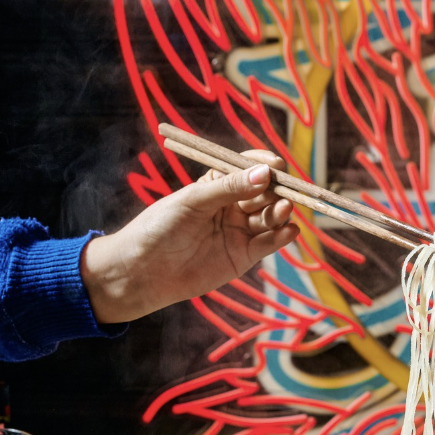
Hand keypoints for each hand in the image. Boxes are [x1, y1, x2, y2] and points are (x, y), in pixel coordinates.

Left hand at [80, 150, 297, 322]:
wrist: (145, 270)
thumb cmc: (161, 227)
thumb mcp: (194, 200)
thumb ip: (229, 188)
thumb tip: (265, 173)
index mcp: (217, 184)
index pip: (247, 168)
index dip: (263, 165)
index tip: (276, 164)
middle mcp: (233, 205)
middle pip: (265, 192)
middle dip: (277, 189)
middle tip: (286, 190)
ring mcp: (240, 230)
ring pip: (269, 217)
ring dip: (280, 212)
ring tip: (284, 209)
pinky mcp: (244, 256)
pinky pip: (268, 243)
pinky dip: (281, 237)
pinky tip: (290, 231)